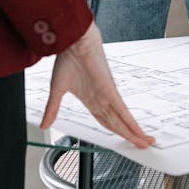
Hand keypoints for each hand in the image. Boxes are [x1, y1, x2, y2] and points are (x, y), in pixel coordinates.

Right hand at [40, 22, 154, 148]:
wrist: (72, 42)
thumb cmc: (67, 59)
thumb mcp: (56, 91)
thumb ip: (52, 110)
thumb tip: (44, 125)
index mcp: (91, 100)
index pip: (106, 121)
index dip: (115, 132)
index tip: (124, 140)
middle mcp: (102, 99)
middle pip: (117, 123)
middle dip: (129, 136)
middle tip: (142, 146)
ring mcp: (107, 95)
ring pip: (122, 120)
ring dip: (133, 133)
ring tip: (144, 143)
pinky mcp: (110, 90)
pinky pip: (121, 110)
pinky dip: (130, 122)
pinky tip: (137, 131)